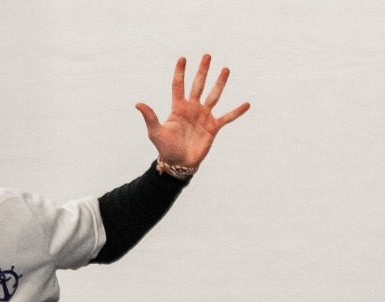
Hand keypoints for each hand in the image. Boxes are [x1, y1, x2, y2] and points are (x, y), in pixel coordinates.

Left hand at [135, 54, 250, 170]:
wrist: (178, 163)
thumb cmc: (165, 148)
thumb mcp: (155, 132)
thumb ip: (150, 117)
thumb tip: (137, 104)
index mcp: (178, 107)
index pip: (179, 85)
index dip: (180, 72)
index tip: (182, 58)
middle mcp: (192, 108)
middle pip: (198, 85)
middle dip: (202, 70)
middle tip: (207, 55)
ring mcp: (204, 117)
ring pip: (213, 95)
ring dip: (220, 83)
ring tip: (226, 69)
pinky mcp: (213, 127)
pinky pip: (227, 117)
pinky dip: (237, 112)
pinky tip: (247, 104)